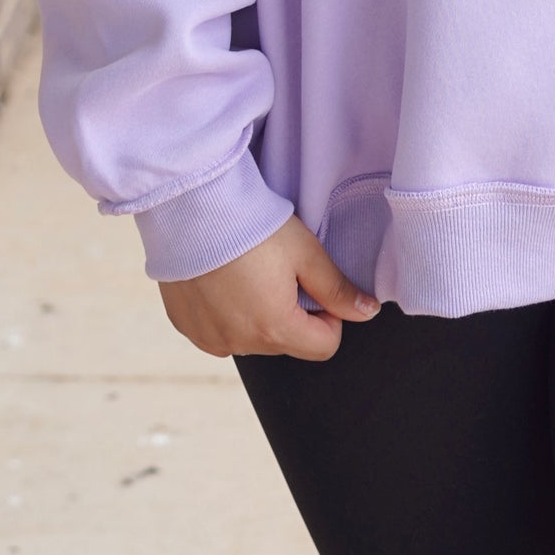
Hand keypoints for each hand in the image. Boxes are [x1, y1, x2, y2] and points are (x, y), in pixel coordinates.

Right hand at [157, 212, 381, 359]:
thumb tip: (368, 311)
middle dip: (292, 312)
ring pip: (253, 338)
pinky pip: (220, 331)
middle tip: (277, 268)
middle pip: (287, 342)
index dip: (329, 314)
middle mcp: (240, 344)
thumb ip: (337, 289)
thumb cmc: (253, 226)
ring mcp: (210, 339)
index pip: (324, 346)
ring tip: (247, 269)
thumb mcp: (306, 252)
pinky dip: (227, 312)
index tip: (313, 283)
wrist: (192, 207)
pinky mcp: (187, 328)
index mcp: (275, 330)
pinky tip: (222, 278)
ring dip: (258, 313)